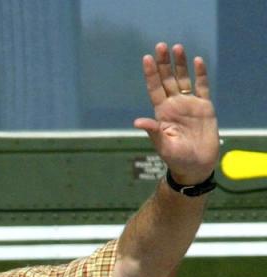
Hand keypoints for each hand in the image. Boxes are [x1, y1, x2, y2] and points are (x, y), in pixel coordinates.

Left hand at [134, 42, 219, 184]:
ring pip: (184, 79)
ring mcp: (189, 105)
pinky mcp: (205, 107)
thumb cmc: (176, 158)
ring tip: (177, 47)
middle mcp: (174, 105)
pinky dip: (200, 74)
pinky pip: (202, 87)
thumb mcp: (163, 145)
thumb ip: (153, 131)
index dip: (151, 74)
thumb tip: (138, 121)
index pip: (154, 89)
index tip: (146, 58)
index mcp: (162, 113)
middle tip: (160, 46)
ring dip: (180, 64)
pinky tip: (197, 61)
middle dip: (164, 63)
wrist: (195, 166)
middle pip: (168, 80)